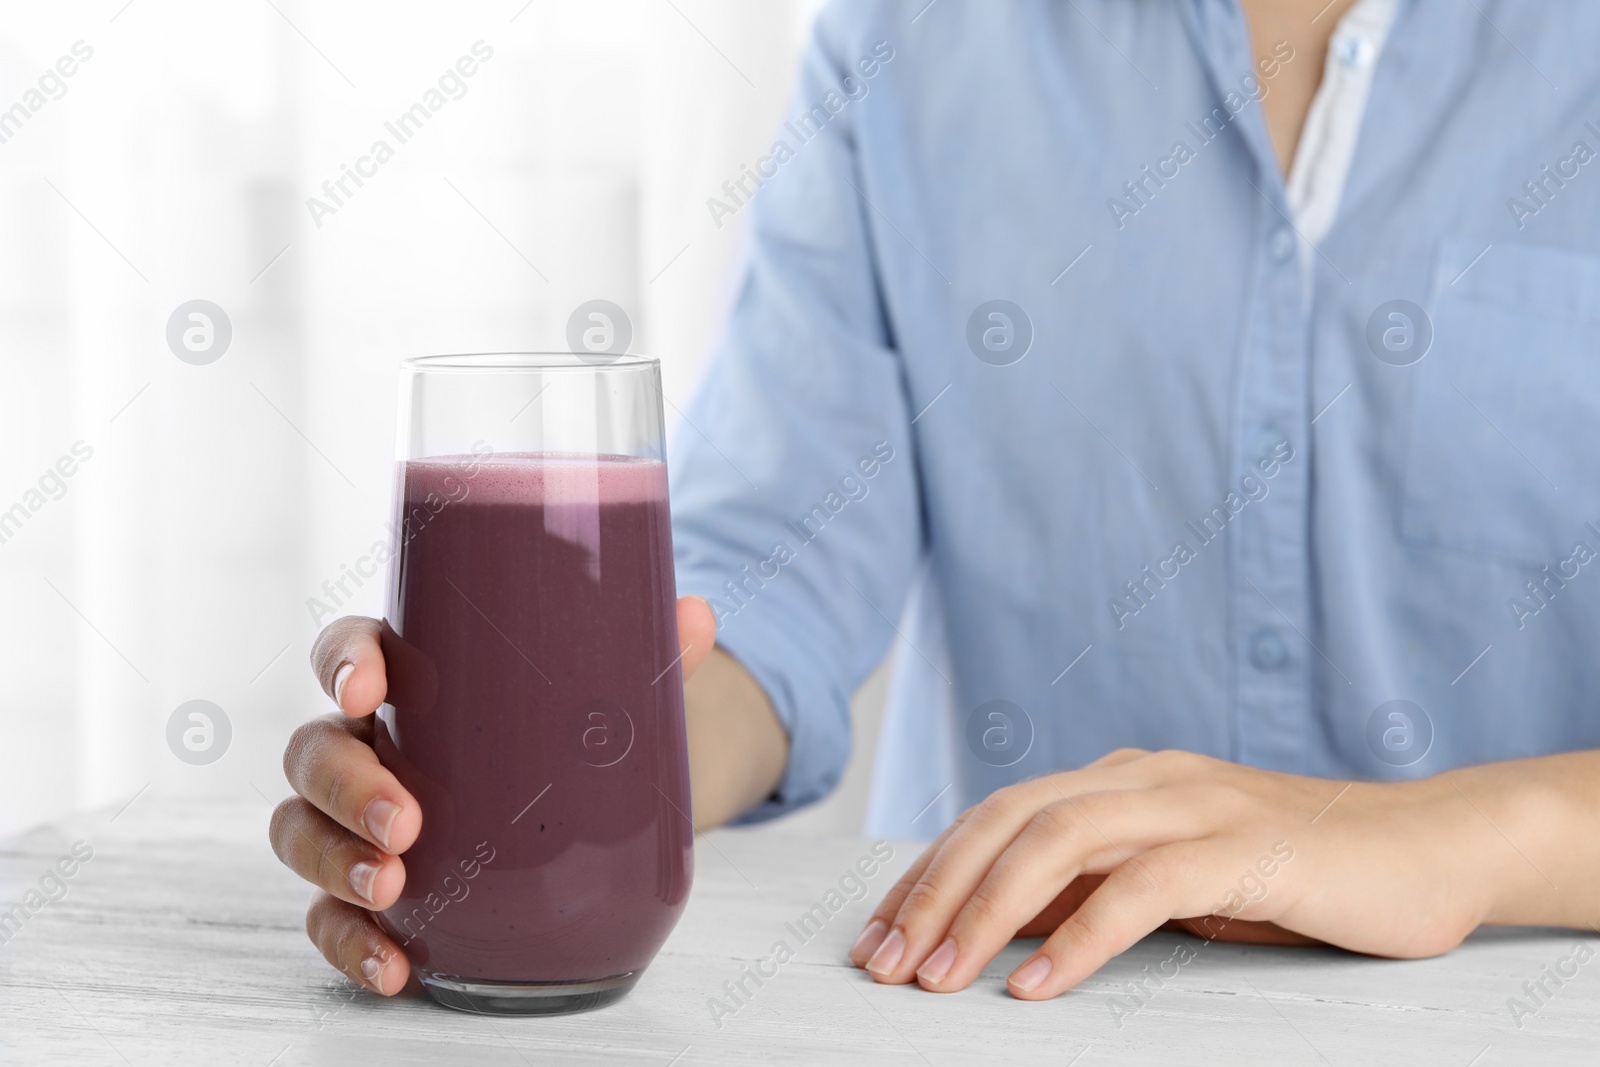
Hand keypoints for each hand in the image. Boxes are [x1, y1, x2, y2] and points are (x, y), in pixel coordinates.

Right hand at [268, 598, 716, 994]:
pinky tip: (396, 964)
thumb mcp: (610, 686)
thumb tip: (698, 615)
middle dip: (345, 786)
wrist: (584, 806)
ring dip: (334, 863)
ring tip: (393, 888)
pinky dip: (351, 943)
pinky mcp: (369, 892)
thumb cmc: (565, 727)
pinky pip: (330, 919)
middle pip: (314, 751)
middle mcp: (370, 745)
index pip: (351, 651)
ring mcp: (359, 822)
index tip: (369, 686)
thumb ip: (651, 653)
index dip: (343, 663)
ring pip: (301, 833)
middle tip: (406, 821)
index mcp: (412, 679)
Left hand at [848, 748, 1490, 999]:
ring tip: (940, 976)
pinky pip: (1142, 886)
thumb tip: (1003, 924)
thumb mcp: (1174, 877)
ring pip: (1058, 841)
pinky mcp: (1245, 846)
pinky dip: (1080, 936)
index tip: (879, 934)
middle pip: (1008, 820)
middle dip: (934, 890)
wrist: (1427, 847)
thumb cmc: (1295, 871)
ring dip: (986, 911)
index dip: (928, 872)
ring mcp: (1193, 804)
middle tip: (885, 961)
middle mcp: (1143, 778)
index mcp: (1119, 780)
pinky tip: (1038, 983)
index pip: (997, 816)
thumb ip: (1094, 885)